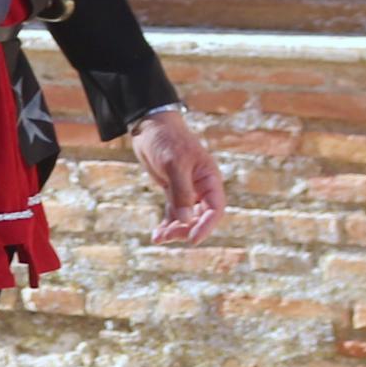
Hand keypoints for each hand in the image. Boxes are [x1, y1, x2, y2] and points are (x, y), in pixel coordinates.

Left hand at [133, 106, 223, 244]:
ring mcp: (187, 190)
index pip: (215, 208)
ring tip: (159, 238)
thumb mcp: (174, 164)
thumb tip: (184, 220)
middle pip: (201, 217)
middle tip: (170, 236)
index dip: (206, 225)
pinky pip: (174, 213)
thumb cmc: (166, 140)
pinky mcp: (173, 191)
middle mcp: (202, 187)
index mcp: (209, 178)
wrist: (150, 126)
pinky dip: (167, 224)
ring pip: (186, 218)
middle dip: (186, 229)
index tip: (193, 239)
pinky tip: (157, 235)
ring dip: (175, 230)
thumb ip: (181, 191)